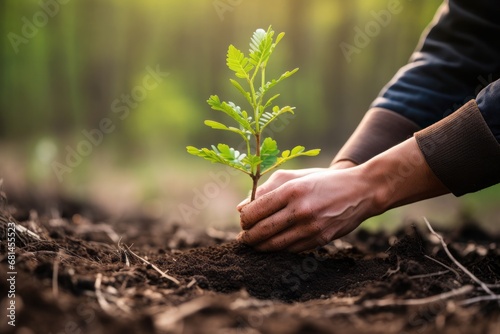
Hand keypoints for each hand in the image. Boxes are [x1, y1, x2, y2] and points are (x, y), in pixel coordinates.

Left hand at [236, 166, 378, 251]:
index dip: (244, 219)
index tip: (243, 220)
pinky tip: (275, 244)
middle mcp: (300, 210)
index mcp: (291, 190)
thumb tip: (241, 208)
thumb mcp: (295, 176)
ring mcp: (311, 228)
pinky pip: (291, 250)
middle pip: (261, 231)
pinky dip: (279, 249)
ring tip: (255, 243)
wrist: (360, 191)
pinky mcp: (320, 240)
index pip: (255, 211)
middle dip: (247, 237)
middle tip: (244, 237)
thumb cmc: (322, 181)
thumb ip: (266, 189)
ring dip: (260, 247)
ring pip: (274, 245)